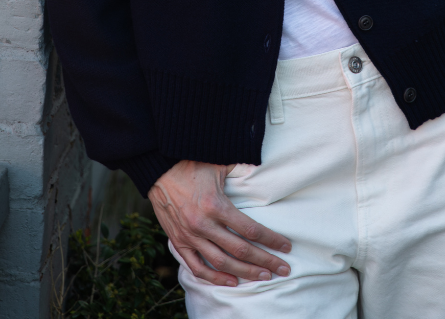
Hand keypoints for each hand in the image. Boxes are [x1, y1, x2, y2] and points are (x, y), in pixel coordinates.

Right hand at [148, 160, 291, 286]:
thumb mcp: (219, 163)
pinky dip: (214, 277)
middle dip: (265, 261)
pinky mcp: (179, 241)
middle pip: (240, 250)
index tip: (286, 247)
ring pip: (222, 263)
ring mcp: (190, 236)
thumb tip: (263, 167)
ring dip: (245, 272)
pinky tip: (231, 281)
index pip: (250, 229)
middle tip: (283, 268)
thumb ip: (241, 168)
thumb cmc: (192, 163)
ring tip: (264, 277)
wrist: (158, 169)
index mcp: (215, 205)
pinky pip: (197, 267)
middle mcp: (203, 224)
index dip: (271, 239)